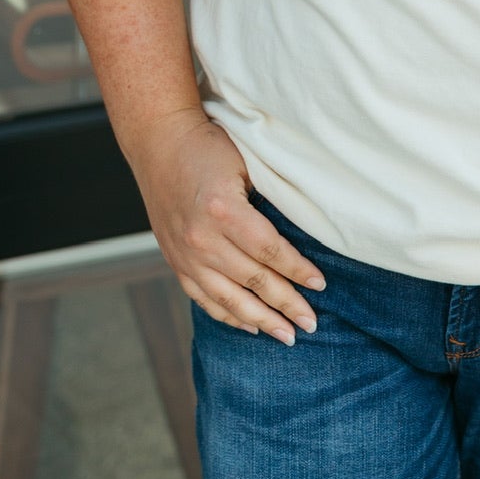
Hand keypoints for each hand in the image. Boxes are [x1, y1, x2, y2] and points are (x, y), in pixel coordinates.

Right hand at [126, 106, 324, 343]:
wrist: (158, 142)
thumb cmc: (208, 146)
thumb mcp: (246, 163)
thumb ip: (269, 199)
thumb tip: (304, 233)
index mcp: (223, 210)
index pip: (270, 251)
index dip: (298, 271)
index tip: (321, 284)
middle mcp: (201, 238)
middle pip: (253, 281)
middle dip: (286, 305)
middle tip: (311, 324)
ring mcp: (185, 254)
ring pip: (228, 298)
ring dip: (261, 320)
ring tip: (287, 336)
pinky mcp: (175, 261)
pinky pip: (203, 298)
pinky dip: (227, 315)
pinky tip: (249, 326)